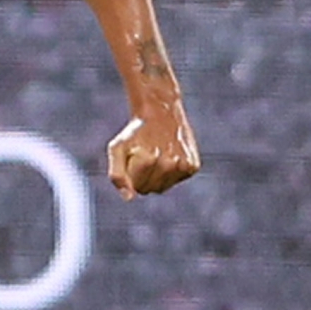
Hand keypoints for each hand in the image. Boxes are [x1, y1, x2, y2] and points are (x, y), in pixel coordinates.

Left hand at [105, 81, 199, 198]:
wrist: (160, 111)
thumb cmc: (135, 132)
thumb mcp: (117, 148)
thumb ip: (117, 175)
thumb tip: (129, 198)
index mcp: (147, 160)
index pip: (137, 189)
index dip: (133, 175)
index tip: (135, 158)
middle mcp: (167, 163)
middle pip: (151, 190)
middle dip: (145, 178)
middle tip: (146, 157)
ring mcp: (183, 165)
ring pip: (164, 187)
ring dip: (158, 176)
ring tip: (157, 155)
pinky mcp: (193, 165)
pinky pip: (177, 180)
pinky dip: (172, 172)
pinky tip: (170, 155)